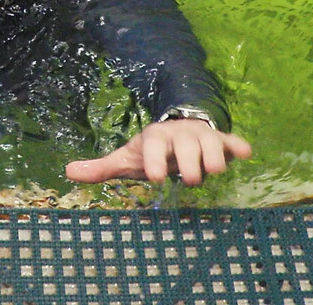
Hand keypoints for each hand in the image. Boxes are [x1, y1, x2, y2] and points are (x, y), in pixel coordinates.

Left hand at [65, 119, 251, 185]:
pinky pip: (231, 141)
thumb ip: (101, 167)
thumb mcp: (126, 159)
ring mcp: (201, 136)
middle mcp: (179, 134)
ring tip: (214, 171)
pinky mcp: (221, 141)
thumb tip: (68, 172)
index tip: (155, 178)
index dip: (154, 161)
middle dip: (188, 161)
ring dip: (214, 155)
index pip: (153, 146)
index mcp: (154, 138)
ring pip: (211, 142)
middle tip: (191, 180)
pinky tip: (245, 153)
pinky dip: (238, 145)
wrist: (176, 132)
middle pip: (185, 144)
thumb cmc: (150, 152)